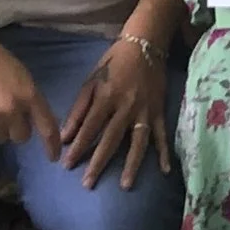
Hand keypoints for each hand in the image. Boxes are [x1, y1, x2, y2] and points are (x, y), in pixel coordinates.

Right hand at [0, 38, 61, 158]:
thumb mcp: (23, 77)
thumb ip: (30, 99)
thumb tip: (34, 123)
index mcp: (30, 94)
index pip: (47, 126)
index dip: (52, 145)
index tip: (53, 157)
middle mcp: (12, 108)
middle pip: (21, 137)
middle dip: (17, 128)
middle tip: (6, 114)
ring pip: (1, 140)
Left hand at [60, 37, 173, 188]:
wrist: (144, 45)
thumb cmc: (113, 63)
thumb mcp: (91, 81)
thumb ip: (79, 109)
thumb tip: (65, 135)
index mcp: (107, 96)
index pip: (90, 127)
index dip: (78, 146)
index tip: (67, 165)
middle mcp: (126, 106)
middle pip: (111, 138)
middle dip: (99, 162)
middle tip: (88, 184)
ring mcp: (145, 110)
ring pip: (138, 140)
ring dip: (132, 163)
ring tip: (125, 184)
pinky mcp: (159, 110)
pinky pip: (162, 134)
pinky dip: (164, 152)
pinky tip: (164, 170)